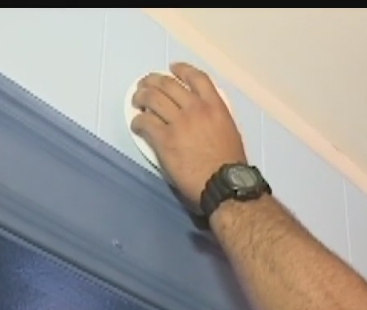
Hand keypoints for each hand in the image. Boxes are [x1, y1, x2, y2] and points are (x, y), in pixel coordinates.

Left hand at [130, 62, 246, 211]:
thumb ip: (215, 118)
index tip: (172, 68)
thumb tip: (203, 117)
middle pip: (168, 84)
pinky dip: (138, 121)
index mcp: (216, 107)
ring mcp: (179, 123)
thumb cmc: (230, 164)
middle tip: (145, 85)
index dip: (181, 69)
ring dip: (141, 97)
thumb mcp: (230, 132)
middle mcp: (196, 109)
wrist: (224, 183)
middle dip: (153, 81)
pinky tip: (137, 125)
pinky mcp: (165, 139)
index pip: (197, 78)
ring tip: (136, 101)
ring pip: (152, 98)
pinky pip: (145, 122)